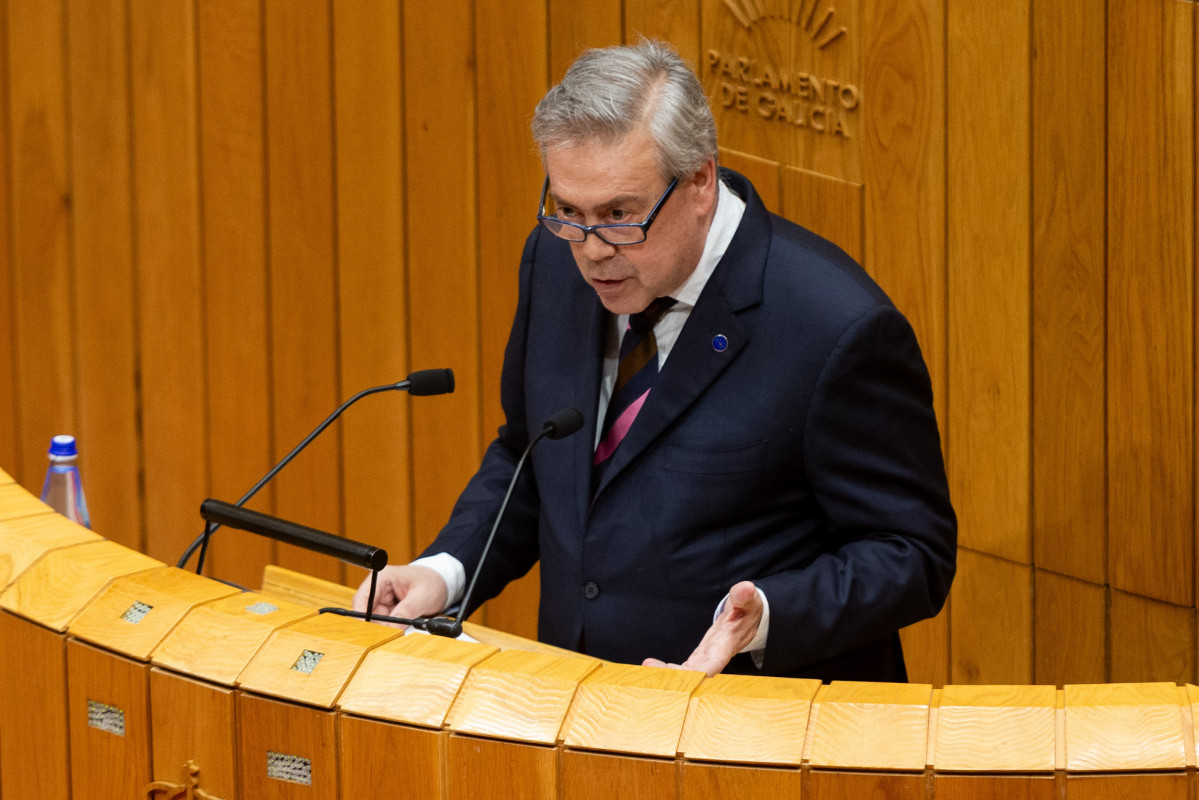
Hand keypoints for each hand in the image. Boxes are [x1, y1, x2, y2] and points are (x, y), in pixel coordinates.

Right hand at [352, 564, 448, 626]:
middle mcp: (378, 588)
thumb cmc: (433, 582)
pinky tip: (404, 626)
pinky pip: (384, 624)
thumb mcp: (423, 596)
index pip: (362, 599)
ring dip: (387, 628)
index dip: (362, 616)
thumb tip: (392, 627)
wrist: (442, 583)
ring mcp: (382, 600)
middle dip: (378, 626)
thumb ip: (407, 611)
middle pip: (366, 613)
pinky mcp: (387, 610)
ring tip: (405, 626)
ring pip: (375, 621)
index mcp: (383, 578)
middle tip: (391, 634)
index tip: (369, 632)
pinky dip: (392, 628)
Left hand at [642, 581, 762, 676]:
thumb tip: (746, 588)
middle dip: (676, 674)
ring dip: (667, 673)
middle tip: (650, 667)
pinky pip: (683, 668)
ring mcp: (706, 659)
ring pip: (686, 672)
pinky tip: (651, 666)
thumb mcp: (747, 600)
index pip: (715, 662)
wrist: (746, 620)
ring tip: (646, 666)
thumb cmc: (748, 609)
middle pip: (695, 672)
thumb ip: (744, 596)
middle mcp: (715, 656)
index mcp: (726, 644)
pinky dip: (668, 669)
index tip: (688, 674)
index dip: (703, 671)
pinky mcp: (699, 658)